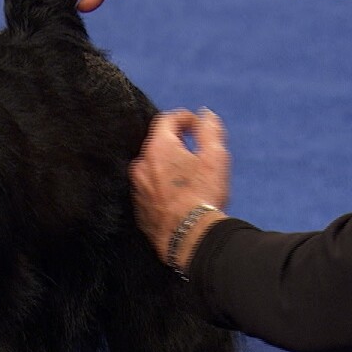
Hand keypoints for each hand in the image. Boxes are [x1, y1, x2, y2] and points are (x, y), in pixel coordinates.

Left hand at [129, 108, 230, 266]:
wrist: (189, 237)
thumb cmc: (204, 195)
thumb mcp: (215, 157)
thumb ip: (209, 130)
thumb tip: (205, 114)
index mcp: (158, 147)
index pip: (166, 120)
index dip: (184, 118)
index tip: (197, 124)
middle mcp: (141, 164)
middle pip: (158, 143)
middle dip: (176, 142)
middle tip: (195, 149)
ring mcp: (137, 187)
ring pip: (152, 167)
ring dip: (168, 166)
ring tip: (188, 176)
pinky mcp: (138, 207)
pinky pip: (149, 188)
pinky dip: (162, 186)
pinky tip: (179, 196)